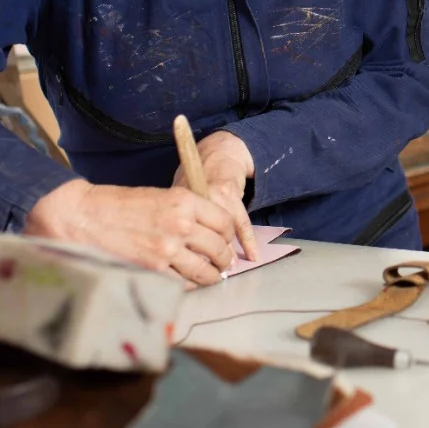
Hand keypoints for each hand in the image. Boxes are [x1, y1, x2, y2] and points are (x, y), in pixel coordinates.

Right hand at [24, 179, 237, 286]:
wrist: (80, 217)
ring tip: (212, 276)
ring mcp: (167, 250)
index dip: (229, 234)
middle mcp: (181, 225)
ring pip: (206, 271)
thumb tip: (207, 230)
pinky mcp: (152, 270)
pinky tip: (187, 281)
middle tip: (223, 262)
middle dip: (224, 258)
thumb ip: (185, 211)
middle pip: (220, 248)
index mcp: (184, 201)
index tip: (225, 239)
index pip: (225, 221)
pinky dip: (189, 284)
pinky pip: (183, 283)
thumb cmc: (116, 205)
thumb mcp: (158, 196)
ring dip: (212, 276)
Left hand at [175, 130, 259, 262]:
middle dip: (207, 258)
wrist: (218, 153)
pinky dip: (248, 241)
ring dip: (227, 252)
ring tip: (228, 268)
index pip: (181, 235)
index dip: (185, 255)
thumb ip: (177, 220)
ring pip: (222, 232)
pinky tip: (252, 256)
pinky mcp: (232, 195)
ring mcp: (214, 197)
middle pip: (202, 236)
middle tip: (210, 274)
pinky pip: (242, 223)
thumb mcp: (178, 196)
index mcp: (179, 203)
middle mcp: (195, 200)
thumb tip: (176, 252)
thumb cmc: (195, 178)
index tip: (187, 272)